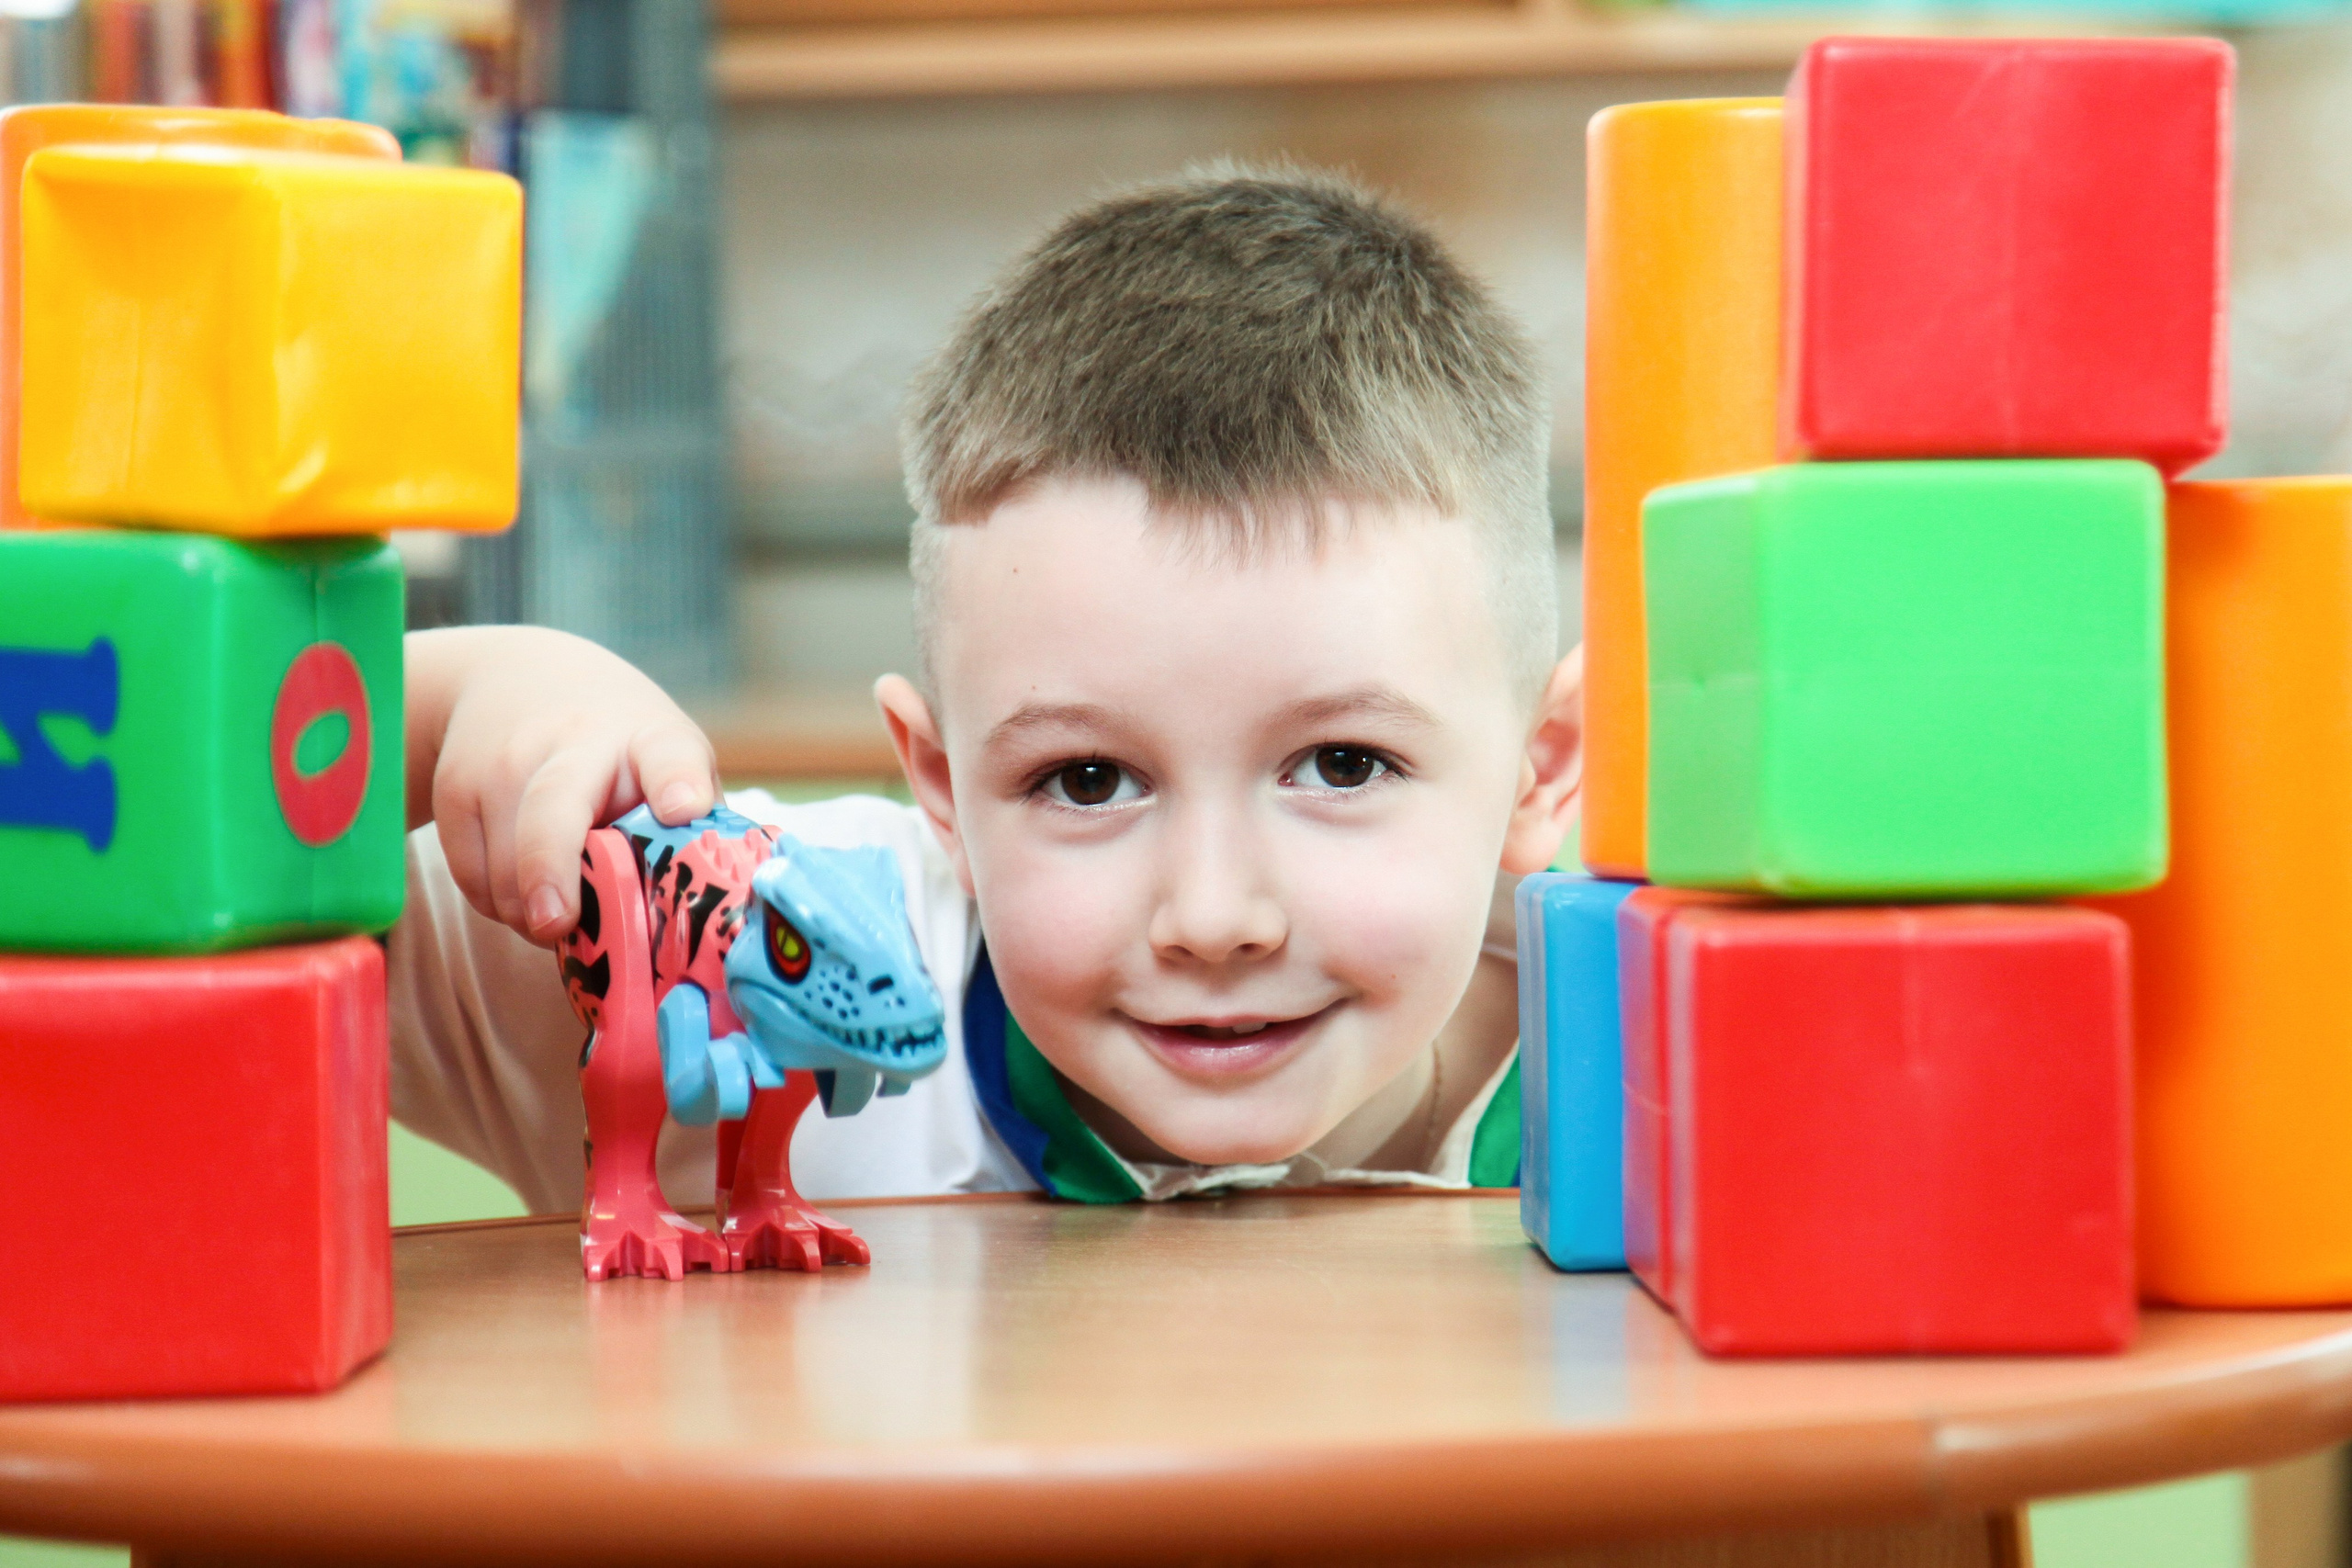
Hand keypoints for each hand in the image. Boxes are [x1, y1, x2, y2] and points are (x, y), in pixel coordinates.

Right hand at [405, 627, 720, 945]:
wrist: (516, 680)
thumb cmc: (617, 746)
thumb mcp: (668, 762)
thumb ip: (692, 828)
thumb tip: (706, 913)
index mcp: (648, 740)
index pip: (668, 757)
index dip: (677, 784)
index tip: (682, 809)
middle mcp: (572, 744)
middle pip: (553, 814)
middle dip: (550, 873)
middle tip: (557, 925)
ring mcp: (504, 765)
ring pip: (505, 868)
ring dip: (530, 915)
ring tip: (561, 915)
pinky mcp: (456, 792)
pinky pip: (472, 879)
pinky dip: (500, 906)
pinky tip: (525, 893)